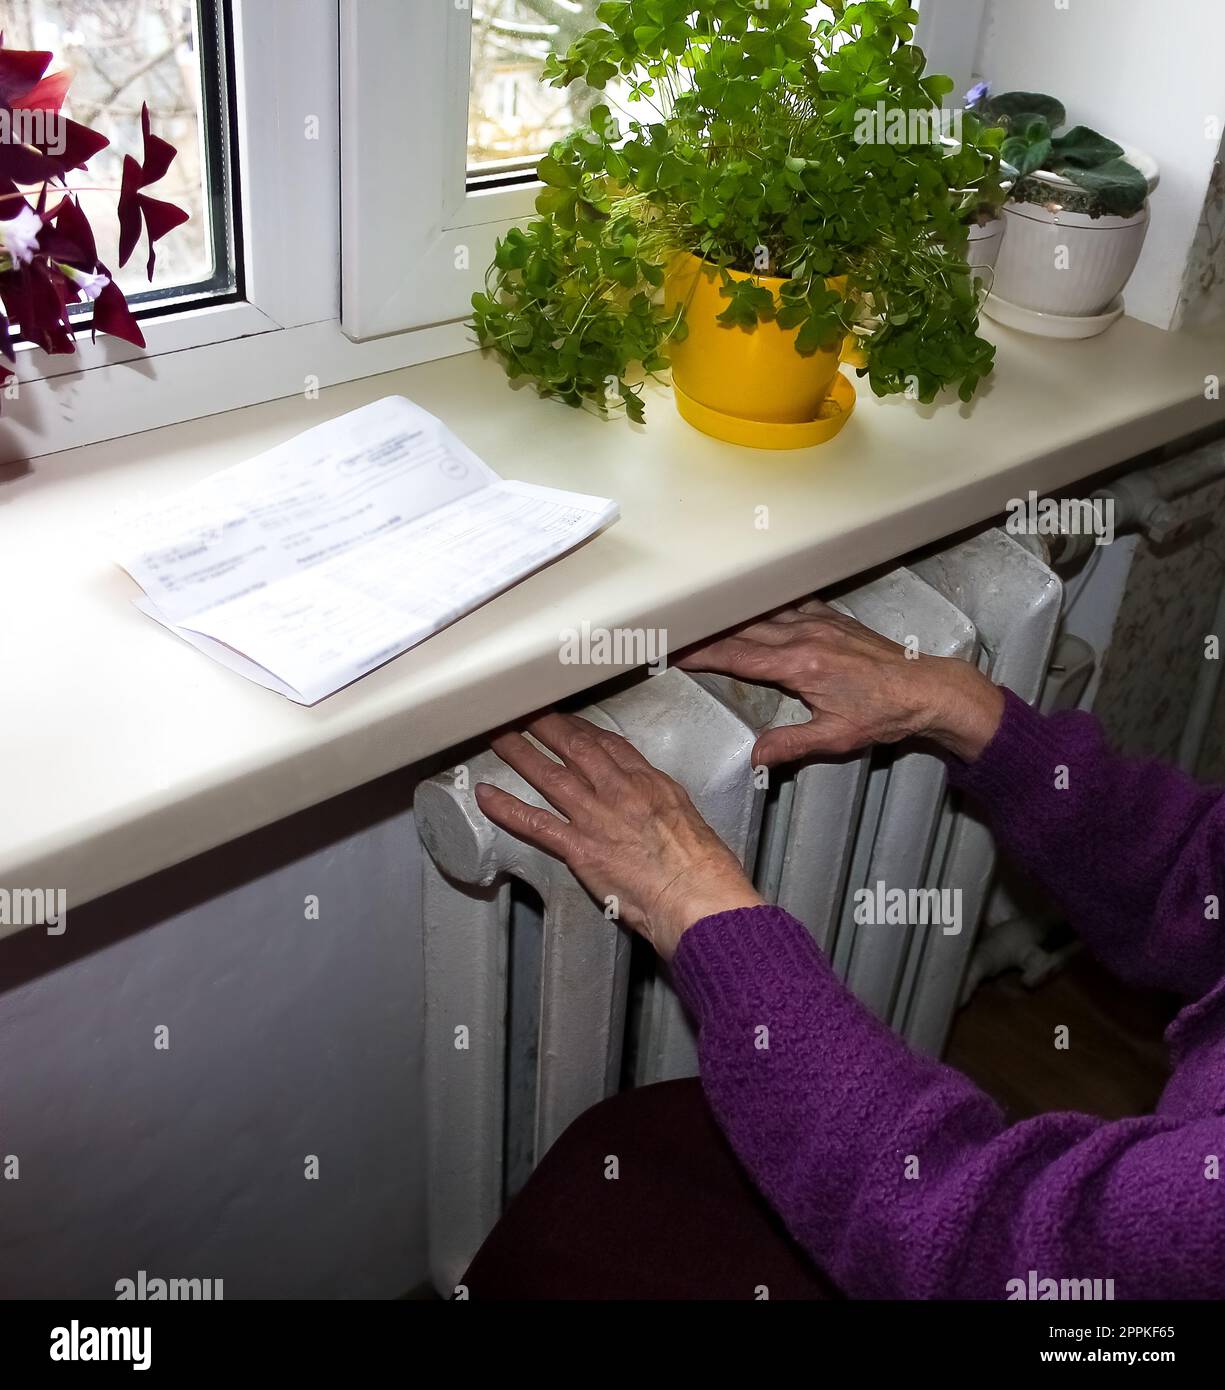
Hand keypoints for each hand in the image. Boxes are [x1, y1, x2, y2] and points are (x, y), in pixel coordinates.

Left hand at [475, 712, 761, 959]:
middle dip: (547, 725)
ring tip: (499, 736)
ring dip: (519, 752)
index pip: (609, 744)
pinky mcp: (580, 847)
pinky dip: (506, 807)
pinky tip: (486, 795)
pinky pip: (534, 822)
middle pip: (576, 747)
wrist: (699, 896)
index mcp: (651, 783)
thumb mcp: (691, 821)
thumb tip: (652, 809)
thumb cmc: (705, 870)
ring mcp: (597, 817)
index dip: (583, 729)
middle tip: (525, 710)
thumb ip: (663, 807)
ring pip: (549, 774)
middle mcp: (620, 791)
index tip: (568, 722)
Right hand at [678, 603, 1004, 764]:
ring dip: (732, 615)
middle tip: (677, 629)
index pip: (737, 656)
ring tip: (705, 616)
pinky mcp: (831, 617)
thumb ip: (790, 745)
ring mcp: (818, 621)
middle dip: (707, 629)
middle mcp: (804, 636)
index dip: (702, 653)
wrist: (926, 688)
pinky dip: (764, 606)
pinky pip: (788, 604)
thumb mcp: (834, 738)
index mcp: (799, 665)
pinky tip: (753, 606)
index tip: (675, 650)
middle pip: (742, 629)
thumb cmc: (883, 714)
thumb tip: (755, 758)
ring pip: (762, 612)